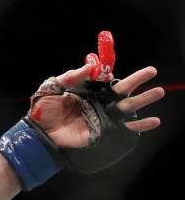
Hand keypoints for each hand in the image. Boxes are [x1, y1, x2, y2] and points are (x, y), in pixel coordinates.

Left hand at [30, 63, 163, 147]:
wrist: (40, 133)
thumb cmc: (42, 111)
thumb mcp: (51, 88)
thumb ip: (70, 77)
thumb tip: (90, 65)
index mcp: (87, 90)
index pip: (105, 78)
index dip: (108, 74)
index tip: (107, 73)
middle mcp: (99, 101)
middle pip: (122, 89)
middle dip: (138, 79)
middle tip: (152, 71)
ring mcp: (103, 116)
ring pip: (128, 105)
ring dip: (144, 98)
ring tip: (158, 92)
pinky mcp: (104, 130)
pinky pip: (125, 127)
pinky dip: (140, 125)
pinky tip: (154, 121)